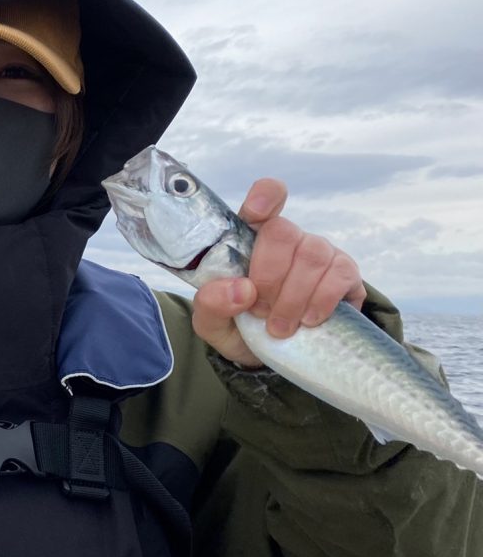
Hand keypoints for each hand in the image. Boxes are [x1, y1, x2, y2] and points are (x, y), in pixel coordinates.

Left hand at [191, 178, 366, 367]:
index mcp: (250, 238)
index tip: (255, 213)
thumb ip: (211, 303)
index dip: (265, 197)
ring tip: (279, 326)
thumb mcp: (212, 322)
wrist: (272, 359)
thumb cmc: (239, 327)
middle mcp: (288, 239)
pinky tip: (308, 321)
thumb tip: (241, 289)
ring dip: (292, 297)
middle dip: (269, 275)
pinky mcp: (345, 275)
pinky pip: (340, 275)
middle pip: (283, 232)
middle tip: (259, 311)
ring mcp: (319, 253)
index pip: (265, 199)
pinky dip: (320, 302)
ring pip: (312, 255)